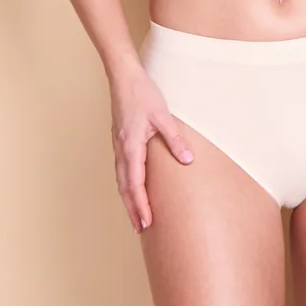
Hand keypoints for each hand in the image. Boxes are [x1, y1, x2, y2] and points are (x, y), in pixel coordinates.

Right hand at [109, 67, 194, 233]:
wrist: (123, 76)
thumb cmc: (142, 93)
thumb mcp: (163, 115)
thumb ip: (175, 139)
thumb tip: (188, 161)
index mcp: (131, 147)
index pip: (135, 184)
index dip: (140, 205)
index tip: (147, 223)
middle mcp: (121, 149)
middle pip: (124, 187)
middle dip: (132, 209)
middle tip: (140, 229)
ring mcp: (118, 145)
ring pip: (120, 179)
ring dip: (128, 198)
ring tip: (136, 214)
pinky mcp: (119, 139)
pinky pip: (121, 169)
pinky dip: (126, 184)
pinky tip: (132, 186)